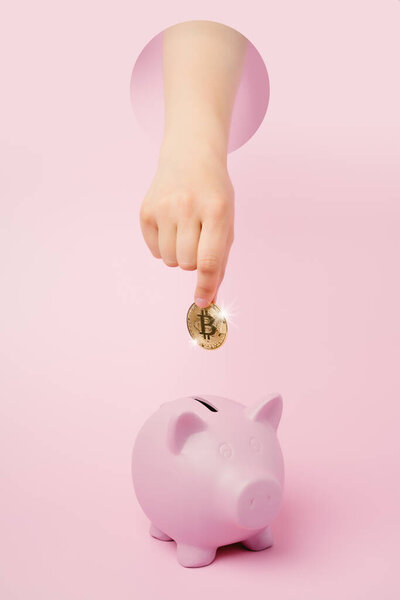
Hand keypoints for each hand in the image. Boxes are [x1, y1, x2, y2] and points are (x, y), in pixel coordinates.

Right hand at [140, 141, 233, 306]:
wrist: (190, 158)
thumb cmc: (214, 195)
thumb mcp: (226, 222)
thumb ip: (220, 261)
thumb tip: (209, 298)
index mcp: (217, 211)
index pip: (209, 260)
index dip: (206, 286)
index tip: (203, 302)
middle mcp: (188, 207)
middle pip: (187, 263)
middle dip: (194, 261)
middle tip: (198, 240)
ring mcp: (164, 207)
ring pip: (169, 260)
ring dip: (178, 255)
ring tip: (184, 232)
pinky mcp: (146, 210)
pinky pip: (154, 250)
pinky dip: (163, 246)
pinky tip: (170, 225)